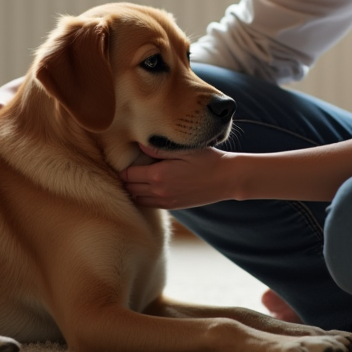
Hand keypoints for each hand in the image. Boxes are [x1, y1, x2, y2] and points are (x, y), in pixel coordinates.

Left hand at [120, 145, 236, 208]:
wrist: (226, 178)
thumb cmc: (207, 160)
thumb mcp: (183, 149)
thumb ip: (159, 148)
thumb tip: (139, 144)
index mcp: (158, 175)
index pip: (128, 174)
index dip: (125, 167)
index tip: (128, 158)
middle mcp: (158, 191)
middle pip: (129, 188)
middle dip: (127, 179)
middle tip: (130, 166)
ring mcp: (166, 201)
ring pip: (137, 199)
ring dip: (134, 189)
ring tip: (138, 177)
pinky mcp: (173, 206)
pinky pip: (150, 204)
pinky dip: (144, 197)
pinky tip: (150, 186)